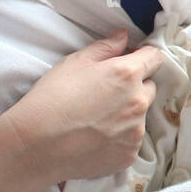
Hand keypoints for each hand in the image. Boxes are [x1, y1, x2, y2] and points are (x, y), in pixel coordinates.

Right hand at [0, 29, 163, 191]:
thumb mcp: (73, 63)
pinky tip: (95, 139)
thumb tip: (123, 37)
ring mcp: (136, 131)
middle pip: (149, 88)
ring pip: (140, 116)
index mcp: (127, 74)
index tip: (131, 61)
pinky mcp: (129, 155)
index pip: (155, 58)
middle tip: (106, 94)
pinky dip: (119, 138)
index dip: (143, 57)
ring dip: (127, 114)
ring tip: (97, 120)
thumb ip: (105, 47)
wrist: (35, 146)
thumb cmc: (51, 99)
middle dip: (134, 87)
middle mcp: (139, 102)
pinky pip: (131, 141)